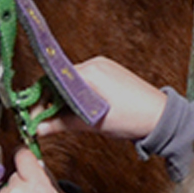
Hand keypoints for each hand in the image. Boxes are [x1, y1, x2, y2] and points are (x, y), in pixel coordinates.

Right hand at [40, 56, 167, 142]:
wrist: (161, 117)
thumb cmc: (134, 118)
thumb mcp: (93, 124)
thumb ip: (63, 123)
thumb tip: (40, 127)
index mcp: (90, 72)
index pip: (53, 81)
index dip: (39, 99)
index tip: (32, 115)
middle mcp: (94, 64)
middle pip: (60, 81)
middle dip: (49, 101)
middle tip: (41, 120)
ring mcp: (102, 67)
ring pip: (70, 82)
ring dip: (62, 99)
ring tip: (57, 118)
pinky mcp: (108, 73)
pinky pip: (83, 82)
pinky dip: (75, 96)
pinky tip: (74, 110)